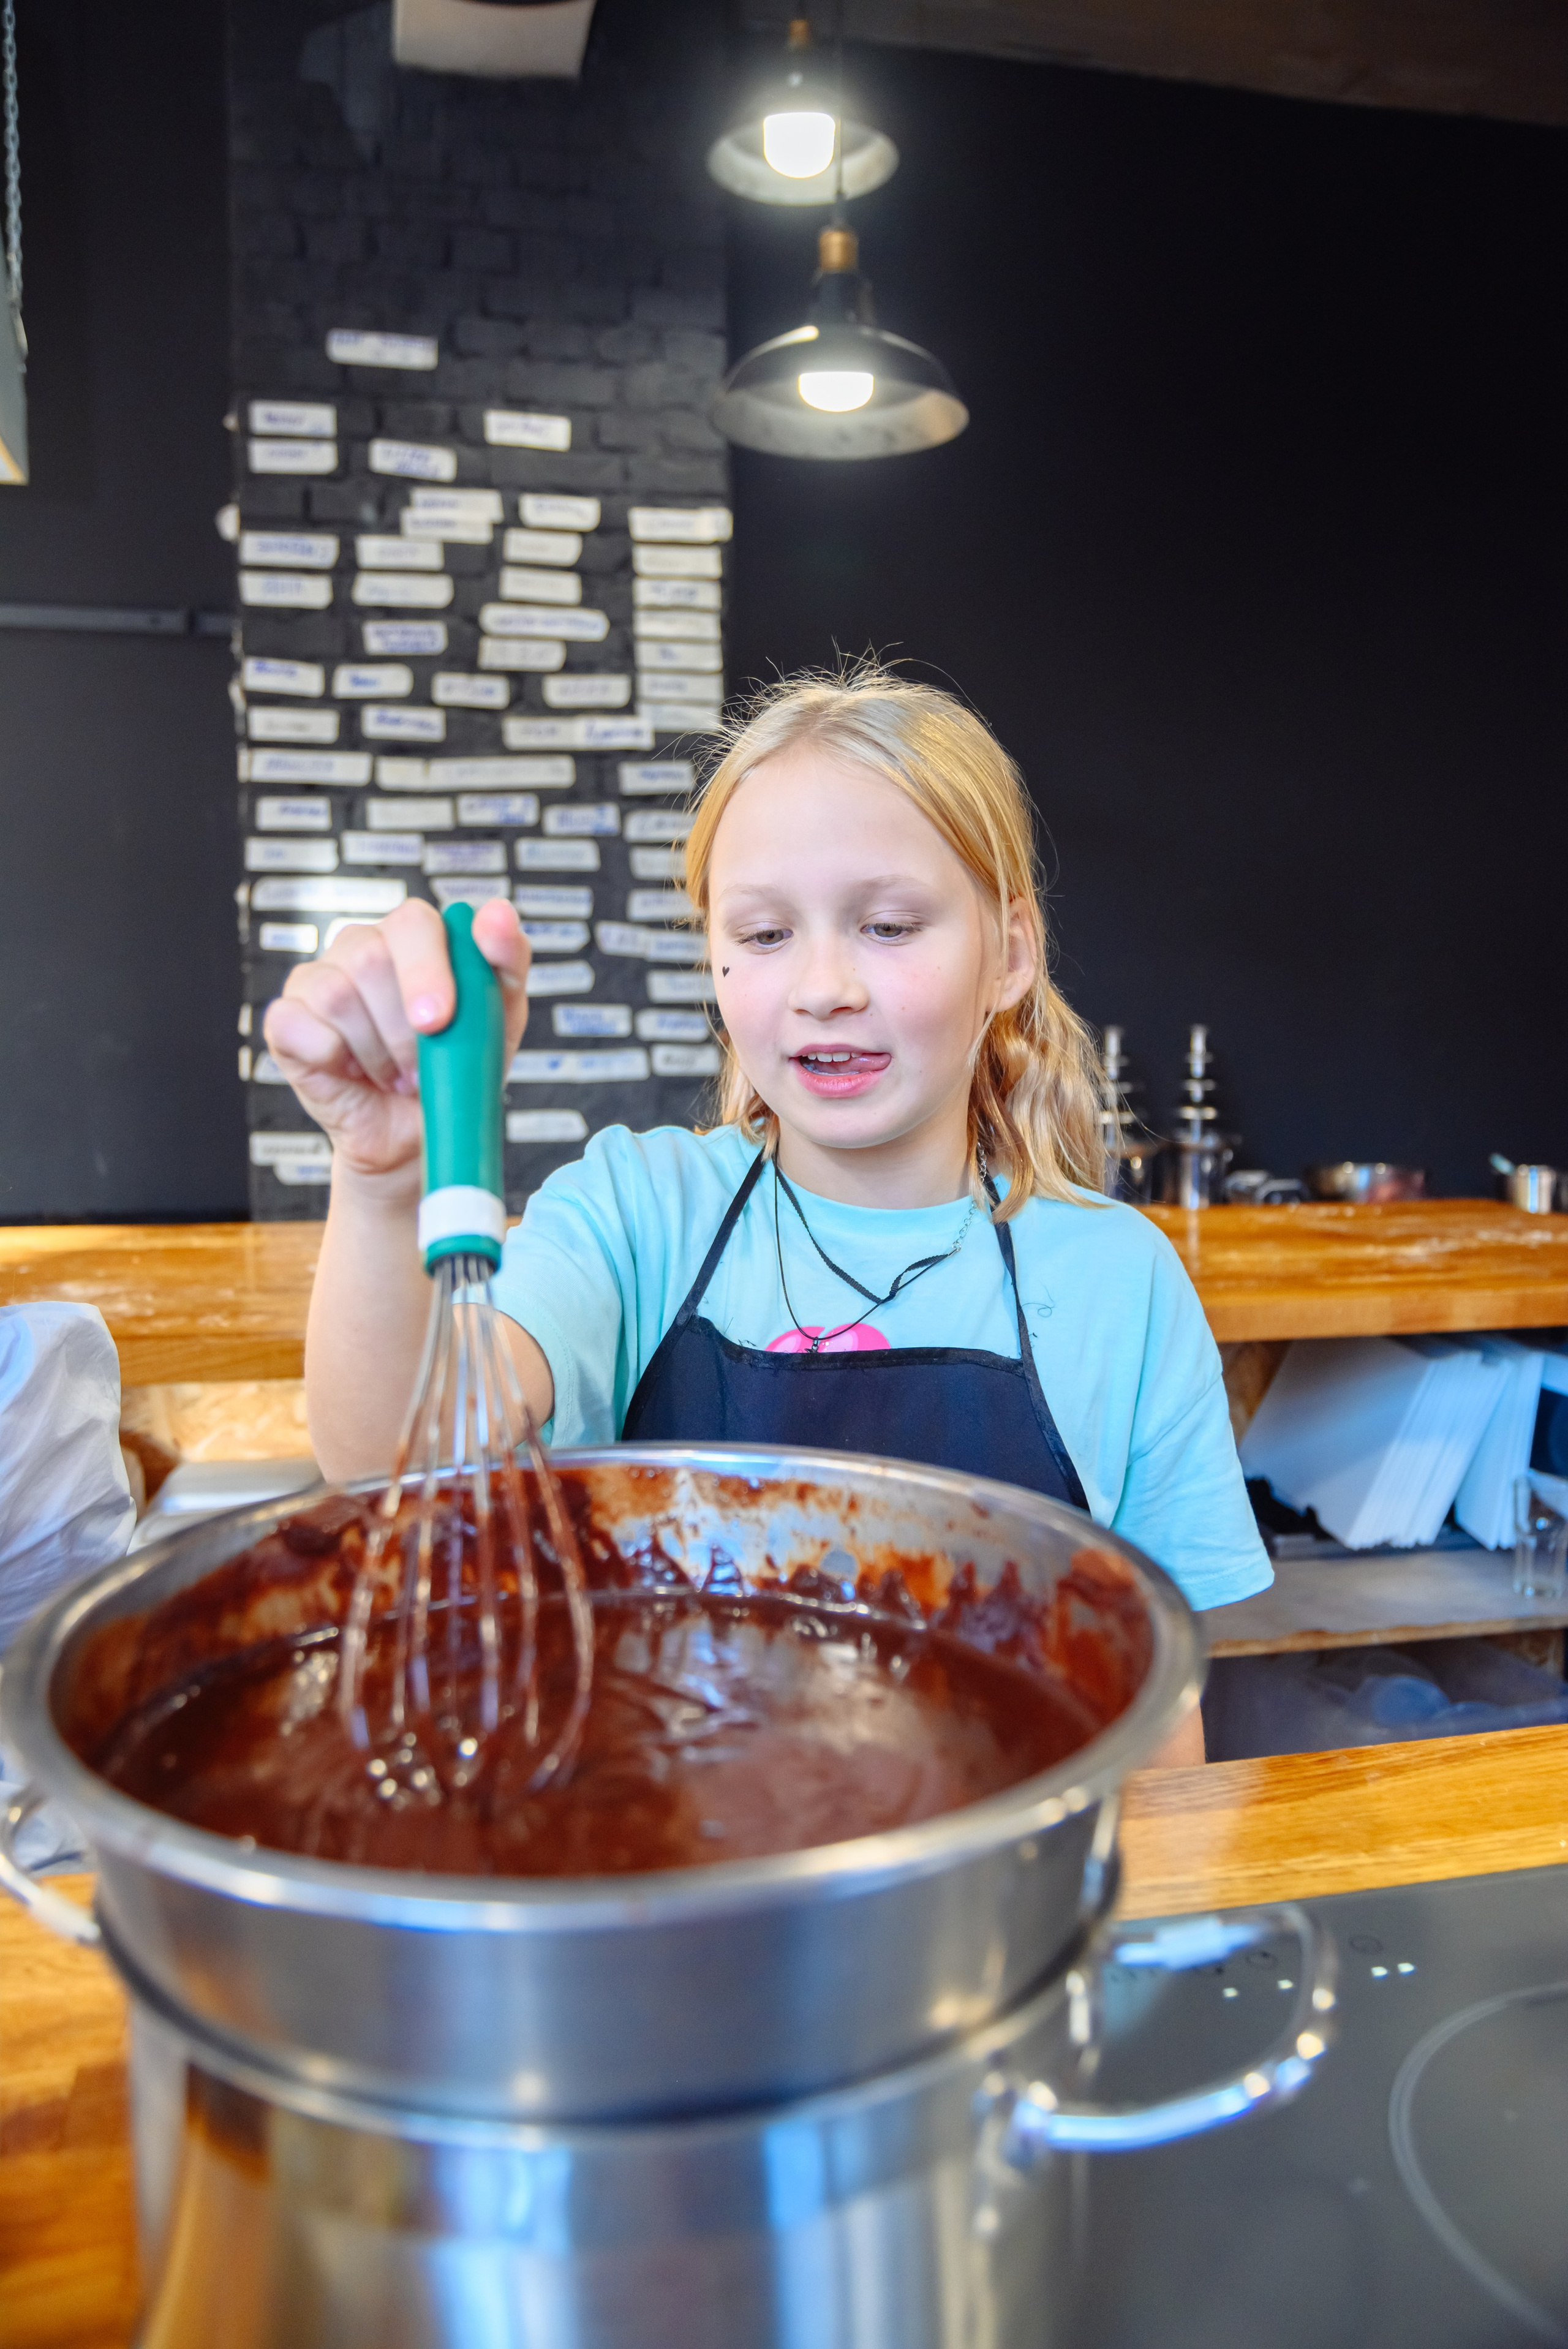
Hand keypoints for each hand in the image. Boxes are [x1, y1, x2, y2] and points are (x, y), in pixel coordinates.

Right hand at [262, 899, 531, 1187]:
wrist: (417, 1137)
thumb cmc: (455, 1070)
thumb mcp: (499, 1020)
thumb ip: (506, 961)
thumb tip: (497, 913)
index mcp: (415, 937)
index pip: (414, 922)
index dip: (426, 970)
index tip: (439, 1021)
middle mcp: (363, 947)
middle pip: (370, 959)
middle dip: (403, 1029)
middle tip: (422, 1066)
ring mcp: (319, 979)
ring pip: (338, 996)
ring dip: (375, 1052)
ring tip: (394, 1073)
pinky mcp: (286, 1019)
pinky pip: (296, 1023)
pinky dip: (331, 1056)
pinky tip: (351, 1070)